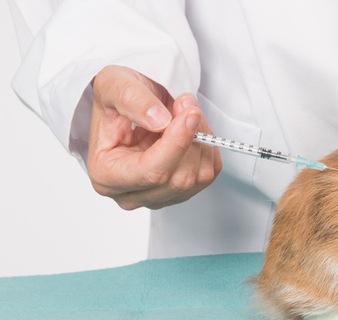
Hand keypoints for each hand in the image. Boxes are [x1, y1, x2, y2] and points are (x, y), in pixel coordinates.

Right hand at [87, 65, 220, 209]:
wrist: (130, 102)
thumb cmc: (117, 98)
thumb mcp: (114, 85)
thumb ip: (133, 101)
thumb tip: (160, 122)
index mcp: (106, 175)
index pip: (151, 172)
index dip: (177, 143)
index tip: (190, 114)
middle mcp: (131, 194)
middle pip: (179, 179)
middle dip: (191, 137)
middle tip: (186, 104)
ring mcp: (158, 196)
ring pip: (199, 177)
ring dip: (202, 139)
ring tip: (185, 112)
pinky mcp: (182, 191)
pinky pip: (209, 172)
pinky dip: (208, 146)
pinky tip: (192, 129)